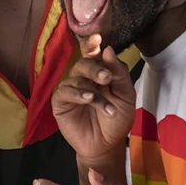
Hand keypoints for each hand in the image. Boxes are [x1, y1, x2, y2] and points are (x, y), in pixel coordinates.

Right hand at [52, 34, 135, 161]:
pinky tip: (88, 100)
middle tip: (106, 78)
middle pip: (83, 63)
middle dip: (94, 68)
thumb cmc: (117, 119)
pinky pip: (65, 92)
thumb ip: (119, 74)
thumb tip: (108, 50)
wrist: (108, 145)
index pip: (93, 54)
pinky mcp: (60, 102)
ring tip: (107, 108)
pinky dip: (77, 94)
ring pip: (76, 79)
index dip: (92, 45)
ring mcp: (71, 89)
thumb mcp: (126, 96)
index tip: (97, 39)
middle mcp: (83, 78)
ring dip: (92, 91)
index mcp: (99, 73)